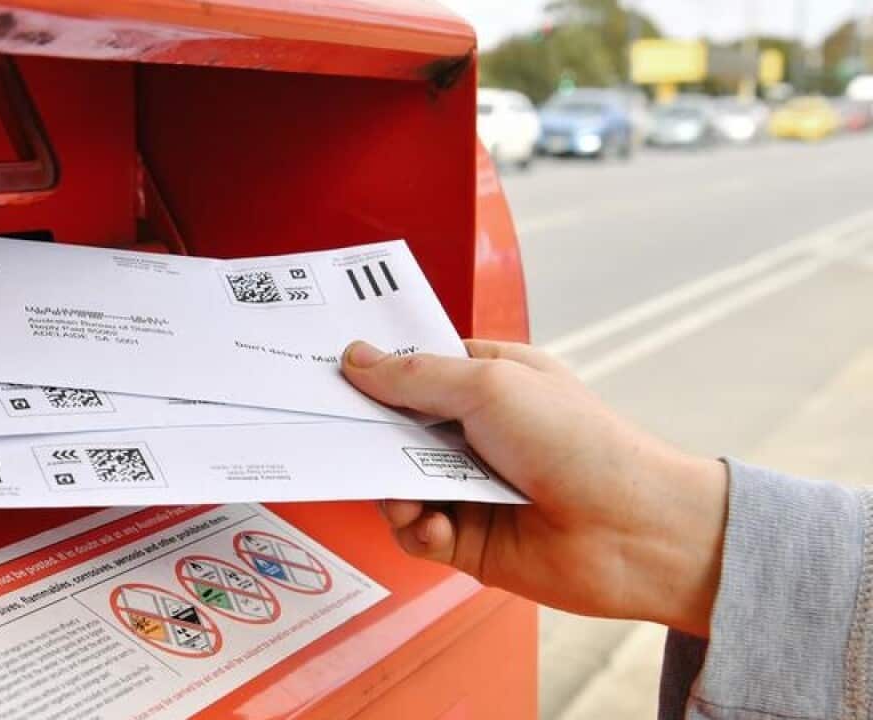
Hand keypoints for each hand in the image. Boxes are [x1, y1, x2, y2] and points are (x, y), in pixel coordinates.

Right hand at [342, 339, 728, 636]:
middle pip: (394, 428)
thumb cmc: (583, 446)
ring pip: (394, 483)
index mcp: (488, 380)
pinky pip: (414, 532)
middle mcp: (475, 433)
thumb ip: (416, 376)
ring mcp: (469, 486)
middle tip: (348, 439)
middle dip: (370, 437)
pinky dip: (417, 530)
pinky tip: (437, 527)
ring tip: (409, 497)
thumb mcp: (490, 385)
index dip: (375, 372)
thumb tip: (358, 361)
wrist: (634, 532)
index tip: (335, 374)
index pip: (413, 369)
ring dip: (393, 491)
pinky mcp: (467, 538)